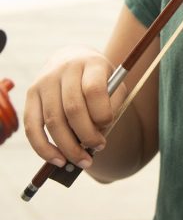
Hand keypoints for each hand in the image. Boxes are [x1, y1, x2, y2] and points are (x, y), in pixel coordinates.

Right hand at [24, 48, 125, 168]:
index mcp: (91, 64)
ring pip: (53, 121)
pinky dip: (44, 148)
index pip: (94, 90)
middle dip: (87, 136)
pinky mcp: (31, 94)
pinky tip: (58, 161)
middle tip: (97, 149)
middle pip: (73, 109)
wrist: (74, 58)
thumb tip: (96, 139)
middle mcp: (65, 69)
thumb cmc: (99, 79)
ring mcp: (45, 81)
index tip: (107, 128)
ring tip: (82, 161)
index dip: (102, 114)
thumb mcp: (115, 86)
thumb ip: (112, 109)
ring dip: (68, 147)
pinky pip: (32, 126)